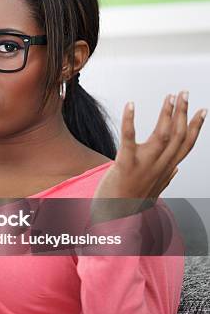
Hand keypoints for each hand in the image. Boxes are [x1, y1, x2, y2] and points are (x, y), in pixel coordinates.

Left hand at [91, 91, 205, 219]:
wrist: (113, 219)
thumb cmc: (127, 204)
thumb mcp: (152, 192)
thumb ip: (165, 179)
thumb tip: (176, 169)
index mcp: (165, 170)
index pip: (186, 146)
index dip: (196, 127)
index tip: (202, 111)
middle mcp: (159, 167)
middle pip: (178, 136)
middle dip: (183, 113)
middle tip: (184, 93)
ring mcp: (144, 166)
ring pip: (163, 135)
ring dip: (167, 114)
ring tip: (169, 97)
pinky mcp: (124, 164)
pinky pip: (129, 138)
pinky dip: (130, 120)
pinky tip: (131, 105)